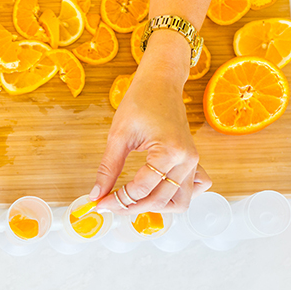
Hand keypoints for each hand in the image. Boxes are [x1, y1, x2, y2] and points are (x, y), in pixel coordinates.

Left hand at [92, 35, 211, 213]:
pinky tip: (155, 192)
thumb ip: (107, 169)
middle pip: (160, 201)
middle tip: (109, 204)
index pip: (141, 189)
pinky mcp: (193, 162)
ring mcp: (193, 162)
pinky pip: (191, 189)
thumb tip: (96, 194)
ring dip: (155, 207)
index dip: (117, 200)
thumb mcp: (118, 136)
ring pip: (179, 202)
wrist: (161, 82)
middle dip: (131, 207)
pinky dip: (174, 197)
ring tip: (130, 201)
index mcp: (169, 151)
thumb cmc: (140, 101)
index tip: (99, 203)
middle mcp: (187, 160)